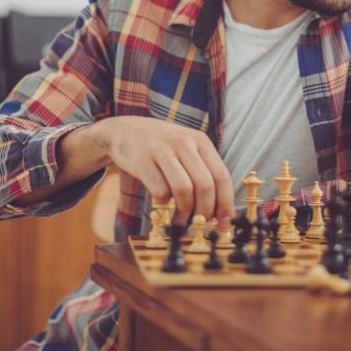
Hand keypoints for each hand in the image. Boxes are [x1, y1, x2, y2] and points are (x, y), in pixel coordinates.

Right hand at [95, 116, 234, 223]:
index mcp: (200, 140)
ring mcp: (162, 150)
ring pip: (184, 189)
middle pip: (205, 185)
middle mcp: (183, 143)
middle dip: (206, 210)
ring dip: (185, 207)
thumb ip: (203, 172)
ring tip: (181, 209)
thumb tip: (220, 210)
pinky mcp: (142, 161)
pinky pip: (160, 191)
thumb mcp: (187, 148)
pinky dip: (163, 201)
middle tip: (201, 220)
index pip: (221, 175)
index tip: (225, 220)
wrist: (125, 130)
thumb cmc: (162, 146)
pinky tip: (162, 197)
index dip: (226, 202)